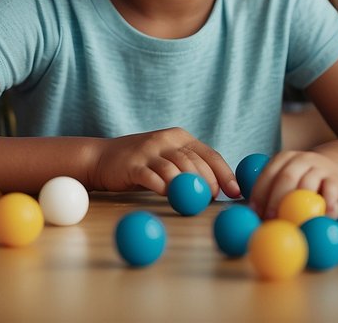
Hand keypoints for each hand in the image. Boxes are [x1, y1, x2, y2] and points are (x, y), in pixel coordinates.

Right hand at [88, 127, 238, 197]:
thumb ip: (189, 168)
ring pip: (175, 168)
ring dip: (187, 187)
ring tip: (194, 201)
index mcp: (180, 137)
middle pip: (194, 161)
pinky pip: (152, 177)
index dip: (225, 172)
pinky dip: (163, 188)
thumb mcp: (168, 159)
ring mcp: (149, 151)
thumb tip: (217, 189)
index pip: (209, 153)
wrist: (102, 158)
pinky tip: (169, 196)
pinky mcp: (133, 164)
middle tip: (213, 198)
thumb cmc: (142, 164)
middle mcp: (166, 140)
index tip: (235, 191)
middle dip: (208, 182)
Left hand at [249, 150, 337, 218]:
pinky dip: (325, 205)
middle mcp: (301, 159)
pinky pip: (330, 191)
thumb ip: (273, 191)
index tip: (254, 212)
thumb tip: (255, 216)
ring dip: (299, 206)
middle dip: (276, 199)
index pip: (268, 174)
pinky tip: (320, 217)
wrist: (335, 163)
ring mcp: (319, 167)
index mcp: (283, 158)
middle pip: (286, 177)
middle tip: (271, 219)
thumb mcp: (288, 176)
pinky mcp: (335, 178)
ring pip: (307, 184)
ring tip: (293, 223)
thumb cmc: (303, 177)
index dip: (259, 193)